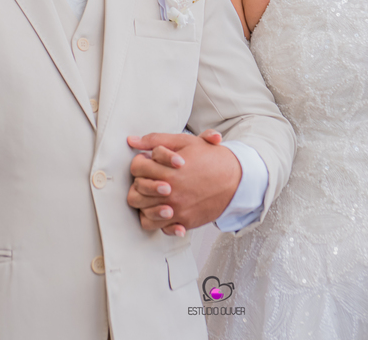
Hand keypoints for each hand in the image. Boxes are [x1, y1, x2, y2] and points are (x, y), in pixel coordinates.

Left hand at [126, 130, 241, 235]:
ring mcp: (177, 209)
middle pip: (136, 192)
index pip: (136, 168)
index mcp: (168, 171)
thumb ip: (156, 140)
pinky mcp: (184, 221)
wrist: (236, 179)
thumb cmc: (210, 158)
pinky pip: (158, 227)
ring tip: (152, 195)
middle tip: (149, 179)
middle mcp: (170, 192)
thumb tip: (132, 140)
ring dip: (144, 203)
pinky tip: (161, 210)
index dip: (139, 163)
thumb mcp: (185, 142)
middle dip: (139, 184)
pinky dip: (156, 221)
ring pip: (144, 212)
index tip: (147, 163)